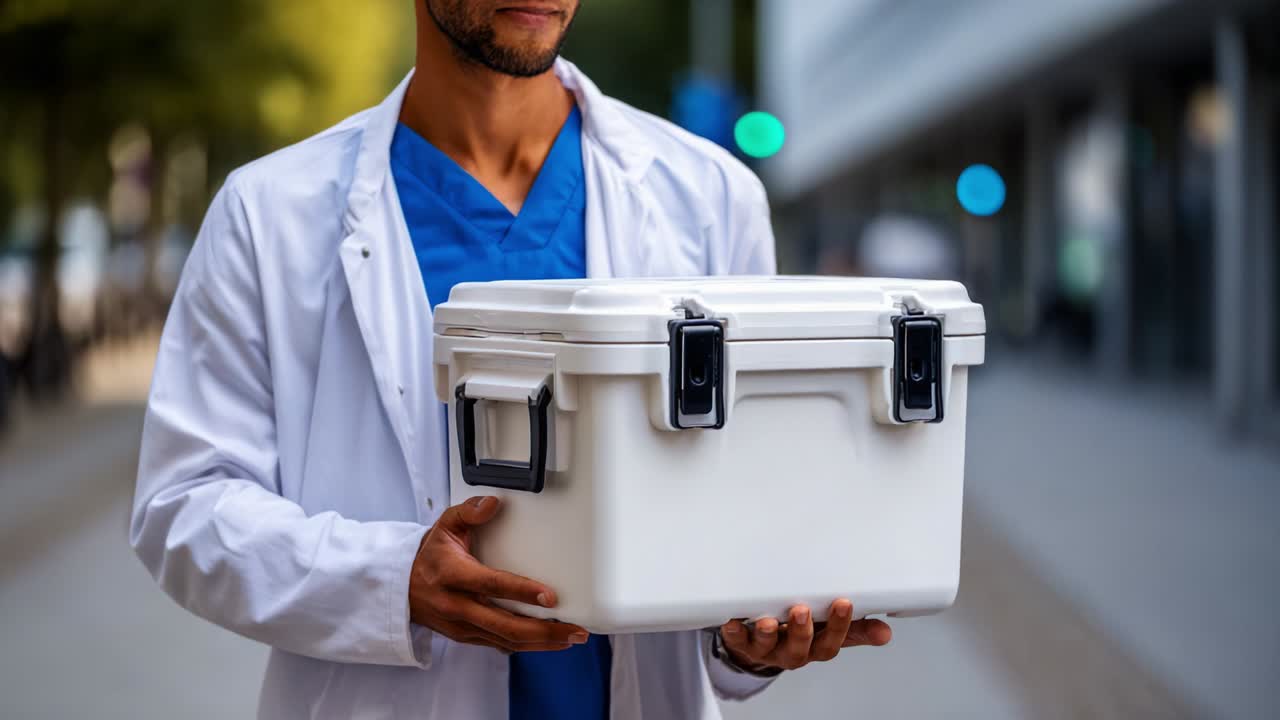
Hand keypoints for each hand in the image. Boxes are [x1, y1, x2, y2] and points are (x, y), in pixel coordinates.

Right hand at [409, 496, 588, 652]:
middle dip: (543, 632)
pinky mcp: (466, 637)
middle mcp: (456, 605)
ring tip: (571, 639)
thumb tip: (493, 503)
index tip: (550, 597)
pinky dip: (526, 647)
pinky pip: (500, 646)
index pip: (491, 584)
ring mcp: (461, 626)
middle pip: (504, 625)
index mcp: (452, 574)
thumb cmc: (431, 555)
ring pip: (505, 641)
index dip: (521, 592)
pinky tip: (549, 643)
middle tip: (574, 631)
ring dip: (541, 643)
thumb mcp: (444, 525)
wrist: (402, 587)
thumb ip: (469, 512)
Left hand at [718, 599, 891, 672]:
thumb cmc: (799, 633)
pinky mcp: (742, 643)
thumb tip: (885, 632)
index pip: (831, 642)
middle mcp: (792, 651)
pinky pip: (736, 641)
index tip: (843, 603)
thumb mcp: (829, 631)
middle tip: (801, 610)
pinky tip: (732, 623)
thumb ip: (856, 629)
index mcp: (815, 646)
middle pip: (799, 648)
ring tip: (767, 621)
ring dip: (767, 633)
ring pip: (767, 646)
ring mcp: (766, 648)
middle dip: (801, 631)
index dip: (839, 626)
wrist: (761, 646)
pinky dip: (733, 632)